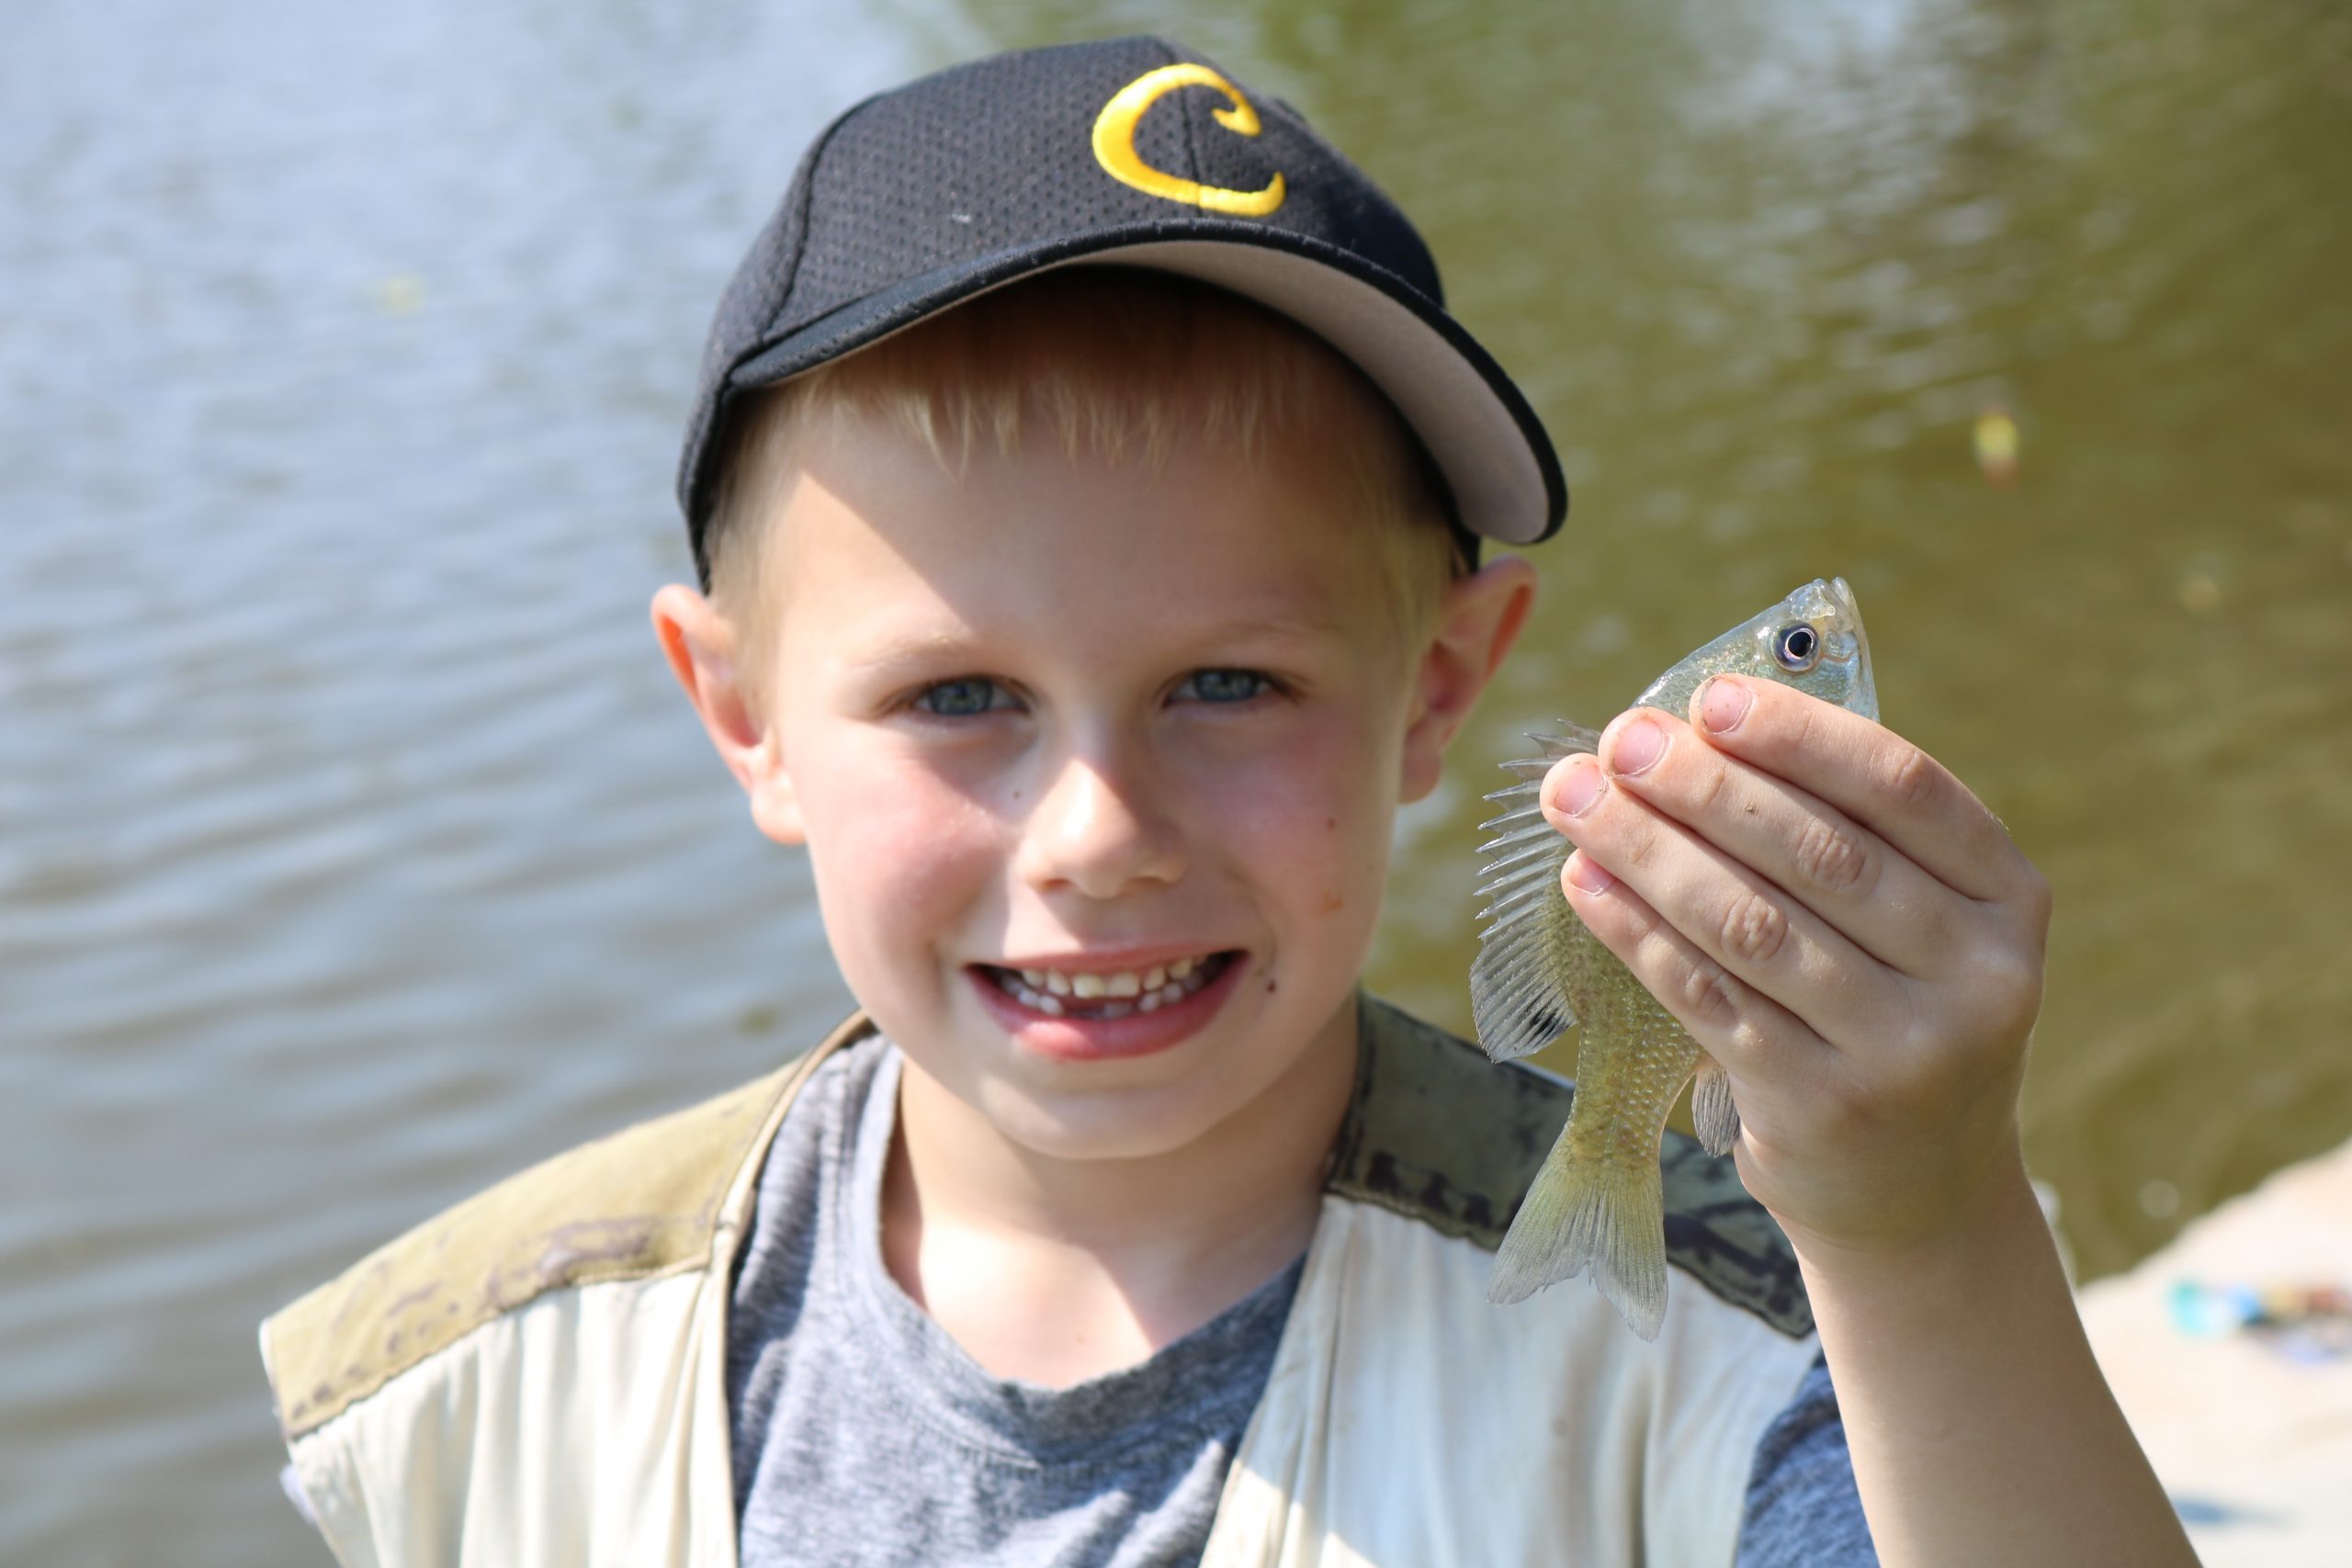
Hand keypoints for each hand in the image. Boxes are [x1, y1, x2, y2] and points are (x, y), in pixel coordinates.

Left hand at [1541, 675, 2051, 1261]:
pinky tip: (1586, 883)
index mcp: (2009, 900)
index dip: (1801, 736)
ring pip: (1750, 923)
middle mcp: (1975, 976)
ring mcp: (1902, 1051)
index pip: (1904, 787)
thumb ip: (1846, 832)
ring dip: (1649, 850)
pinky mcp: (1820, 1107)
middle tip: (1619, 740)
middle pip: (1817, 852)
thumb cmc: (1896, 1014)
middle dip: (1702, 786)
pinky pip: (1708, 996)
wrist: (1921, 1197)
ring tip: (1577, 800)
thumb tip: (1693, 729)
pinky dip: (1638, 933)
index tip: (1709, 698)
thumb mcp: (1922, 927)